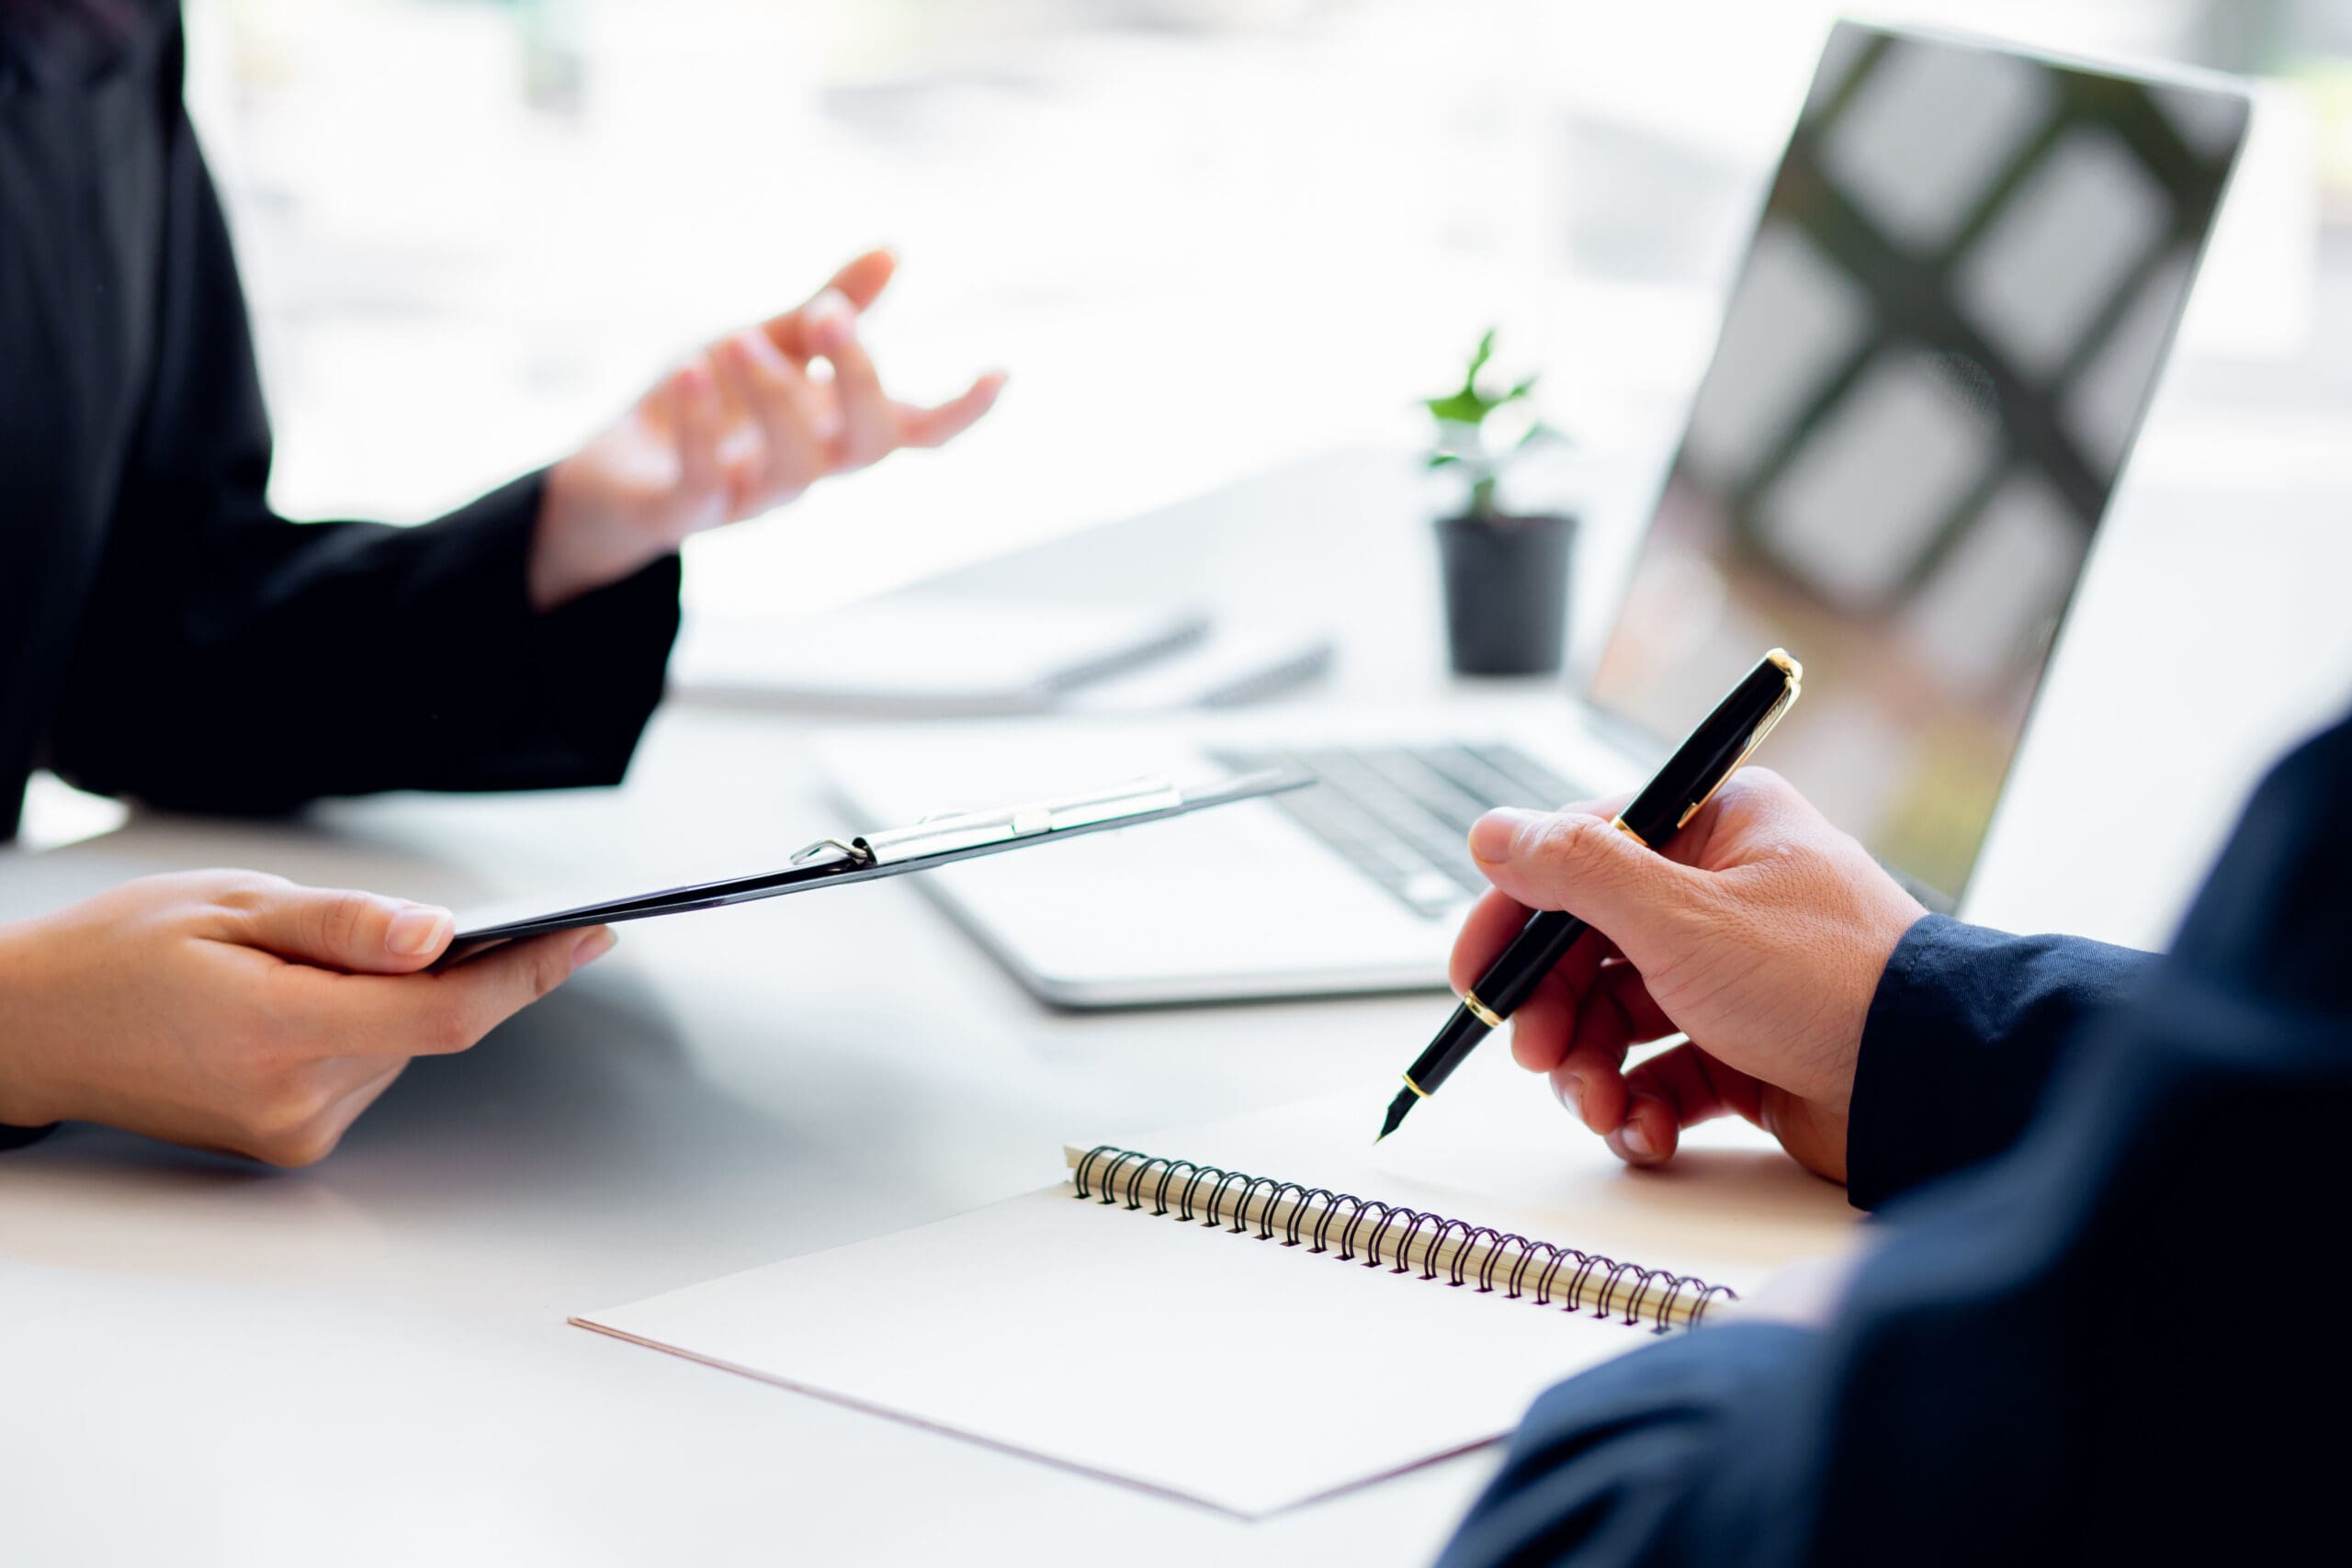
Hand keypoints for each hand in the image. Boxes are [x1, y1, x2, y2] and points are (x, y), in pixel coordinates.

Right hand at [0, 871, 612, 1165]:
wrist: (36, 1028)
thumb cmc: (122, 953)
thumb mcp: (234, 905)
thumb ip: (347, 926)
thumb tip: (440, 935)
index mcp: (277, 1031)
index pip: (445, 1013)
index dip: (529, 973)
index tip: (590, 934)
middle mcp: (293, 1099)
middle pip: (430, 1027)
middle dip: (454, 968)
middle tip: (436, 917)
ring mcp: (293, 1131)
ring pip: (401, 1049)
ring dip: (395, 1000)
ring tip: (308, 962)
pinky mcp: (291, 1144)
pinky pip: (367, 1071)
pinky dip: (363, 1029)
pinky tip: (300, 1003)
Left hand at [529, 248, 1004, 610]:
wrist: (610, 479)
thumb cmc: (704, 409)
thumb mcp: (767, 343)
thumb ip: (829, 311)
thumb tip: (895, 250)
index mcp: (832, 428)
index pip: (914, 431)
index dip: (959, 412)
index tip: (998, 372)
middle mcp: (805, 468)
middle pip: (867, 448)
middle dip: (859, 382)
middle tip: (830, 314)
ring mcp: (747, 497)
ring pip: (793, 470)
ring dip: (777, 399)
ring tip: (739, 340)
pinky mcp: (682, 513)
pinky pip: (701, 484)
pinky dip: (701, 429)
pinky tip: (694, 371)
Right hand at [1450, 769, 1926, 1183]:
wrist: (1933, 1083)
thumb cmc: (1827, 982)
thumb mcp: (1682, 916)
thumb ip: (1576, 872)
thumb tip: (1493, 833)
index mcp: (1716, 828)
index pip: (1580, 857)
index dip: (1515, 920)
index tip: (1476, 977)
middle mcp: (1723, 892)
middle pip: (1588, 947)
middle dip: (1556, 1014)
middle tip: (1542, 1058)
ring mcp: (1735, 972)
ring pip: (1616, 1017)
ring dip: (1591, 1070)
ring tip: (1602, 1110)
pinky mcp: (1746, 1047)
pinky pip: (1661, 1071)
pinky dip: (1641, 1104)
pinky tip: (1648, 1131)